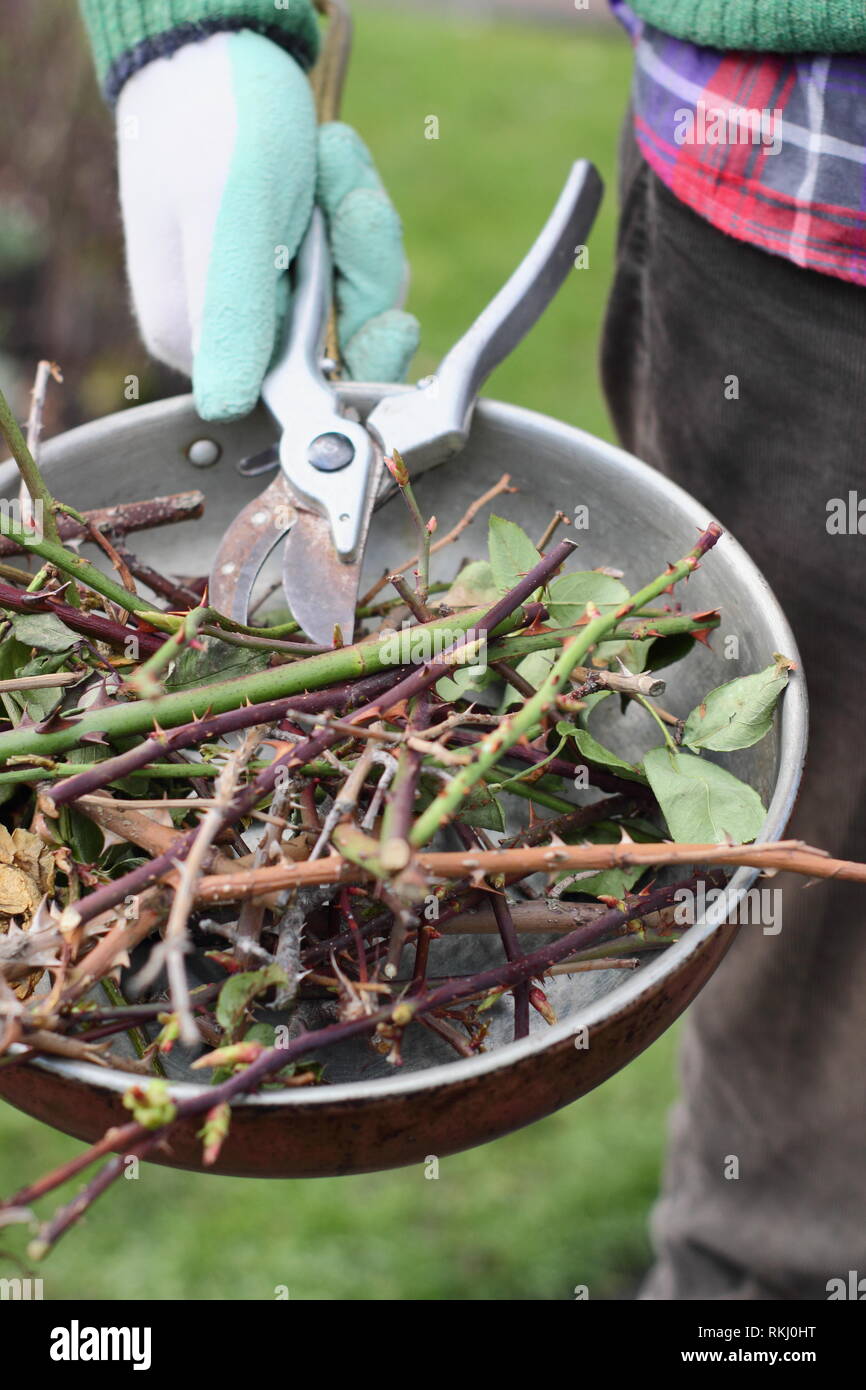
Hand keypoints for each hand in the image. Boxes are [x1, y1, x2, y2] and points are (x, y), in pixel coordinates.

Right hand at [115, 29, 418, 420]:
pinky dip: (354, 210)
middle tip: (349, 197)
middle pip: (339, 349)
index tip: (391, 319)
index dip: (357, 357)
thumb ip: (234, 318)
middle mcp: (231, 334)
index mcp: (200, 344)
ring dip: (358, 225)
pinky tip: (333, 161)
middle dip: (359, 272)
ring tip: (331, 156)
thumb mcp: (230, 222)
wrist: (217, 38)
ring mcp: (263, 296)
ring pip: (353, 301)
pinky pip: (351, 264)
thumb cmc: (216, 119)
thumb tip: (224, 411)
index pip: (303, 395)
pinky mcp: (289, 263)